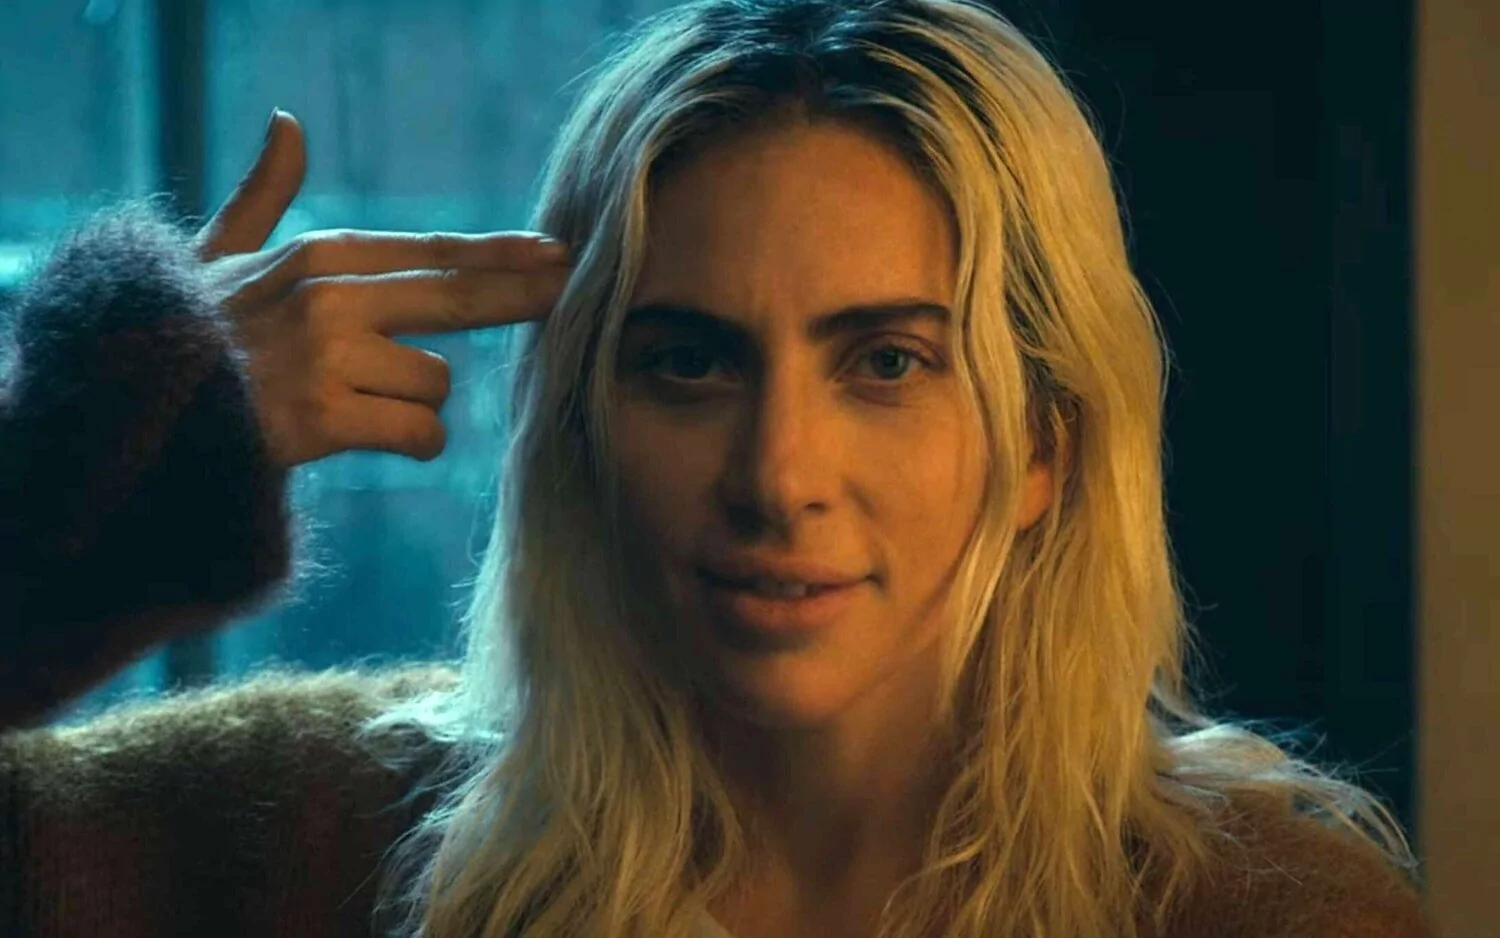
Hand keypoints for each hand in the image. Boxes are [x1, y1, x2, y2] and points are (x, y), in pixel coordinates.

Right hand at [191, 110, 570, 469]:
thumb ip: (264, 198)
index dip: (501, 254)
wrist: (131, 412)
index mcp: (318, 257)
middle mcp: (330, 296)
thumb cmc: (186, 336)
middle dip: (522, 296)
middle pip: (458, 297)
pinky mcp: (326, 417)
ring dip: (417, 402)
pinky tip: (382, 441)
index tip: (556, 252)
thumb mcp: (218, 257)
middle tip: (569, 294)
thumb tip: (287, 123)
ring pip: (437, 381)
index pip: (433, 252)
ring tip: (360, 407)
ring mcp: (329, 356)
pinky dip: (414, 442)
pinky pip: (419, 431)